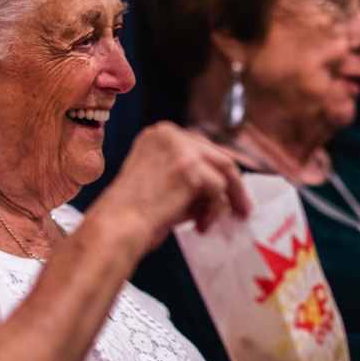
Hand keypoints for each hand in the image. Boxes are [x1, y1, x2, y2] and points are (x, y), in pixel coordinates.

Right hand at [90, 122, 250, 251]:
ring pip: (223, 172)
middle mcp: (169, 134)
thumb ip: (189, 177)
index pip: (201, 148)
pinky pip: (219, 192)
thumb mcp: (161, 183)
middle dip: (233, 185)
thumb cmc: (132, 214)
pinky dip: (214, 212)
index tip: (232, 189)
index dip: (218, 170)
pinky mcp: (192, 168)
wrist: (117, 226)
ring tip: (211, 223)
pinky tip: (199, 226)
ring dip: (223, 202)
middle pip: (217, 156)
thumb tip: (223, 190)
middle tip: (242, 208)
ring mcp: (181, 148)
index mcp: (158, 134)